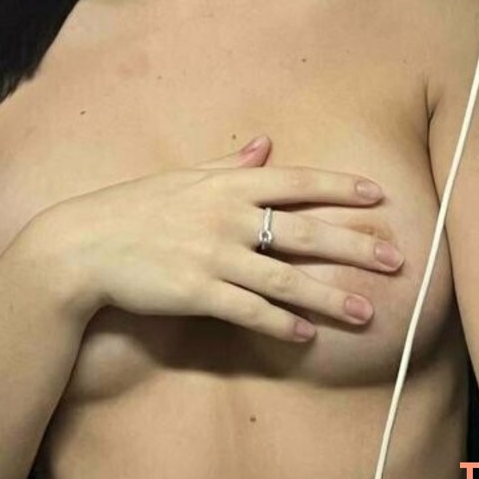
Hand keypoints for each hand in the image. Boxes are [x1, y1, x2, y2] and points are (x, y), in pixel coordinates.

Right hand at [25, 135, 401, 339]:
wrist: (83, 245)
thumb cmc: (134, 207)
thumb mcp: (183, 176)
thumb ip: (229, 164)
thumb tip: (265, 143)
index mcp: (226, 184)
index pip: (295, 181)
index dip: (339, 188)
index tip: (378, 196)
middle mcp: (226, 216)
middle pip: (303, 231)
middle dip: (353, 245)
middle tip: (396, 259)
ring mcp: (212, 256)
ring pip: (285, 279)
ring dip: (329, 297)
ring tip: (367, 312)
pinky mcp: (197, 293)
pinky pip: (249, 311)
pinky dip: (280, 324)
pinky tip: (306, 335)